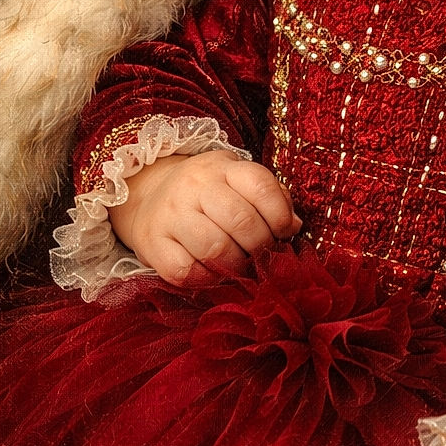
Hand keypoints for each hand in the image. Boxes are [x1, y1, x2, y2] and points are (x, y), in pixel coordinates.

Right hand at [108, 150, 301, 285]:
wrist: (150, 194)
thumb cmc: (207, 191)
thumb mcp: (238, 179)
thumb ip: (271, 196)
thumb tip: (295, 226)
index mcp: (223, 167)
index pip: (260, 185)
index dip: (280, 214)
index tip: (285, 231)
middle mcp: (195, 186)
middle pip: (241, 220)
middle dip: (261, 244)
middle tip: (263, 253)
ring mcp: (171, 214)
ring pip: (215, 248)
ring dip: (237, 265)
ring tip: (241, 264)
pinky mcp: (151, 244)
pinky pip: (186, 271)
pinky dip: (207, 279)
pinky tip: (213, 272)